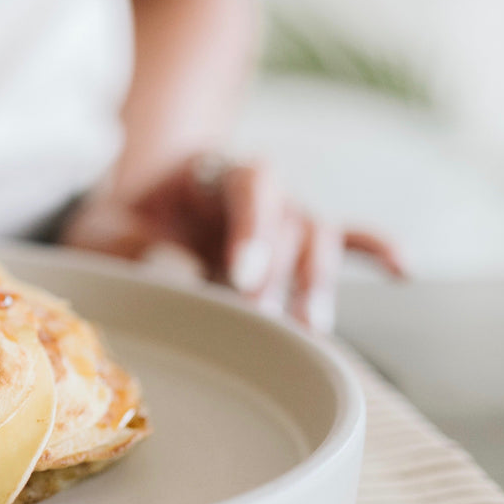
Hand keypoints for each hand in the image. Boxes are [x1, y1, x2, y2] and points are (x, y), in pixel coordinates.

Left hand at [59, 155, 405, 331]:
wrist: (130, 217)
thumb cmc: (116, 225)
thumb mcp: (100, 231)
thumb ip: (127, 244)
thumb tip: (175, 270)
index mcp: (209, 174)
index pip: (249, 186)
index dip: (253, 228)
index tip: (241, 276)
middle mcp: (255, 192)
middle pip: (290, 216)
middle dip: (281, 269)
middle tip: (262, 318)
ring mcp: (280, 218)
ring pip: (317, 236)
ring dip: (316, 280)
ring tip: (307, 329)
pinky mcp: (294, 247)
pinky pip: (346, 239)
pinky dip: (375, 250)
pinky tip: (403, 272)